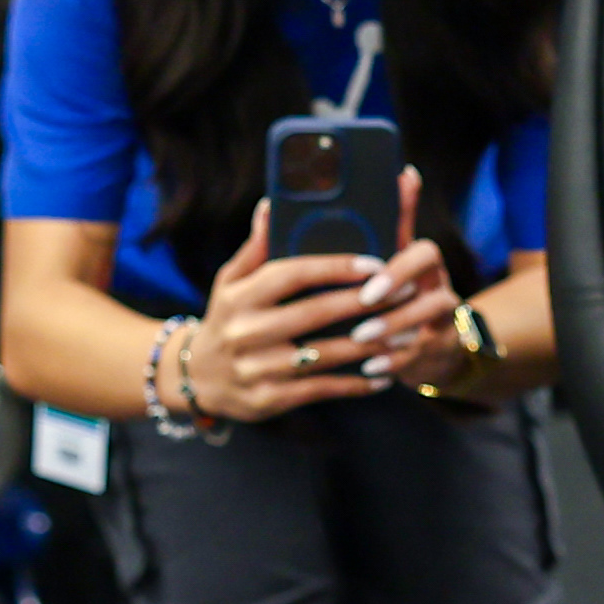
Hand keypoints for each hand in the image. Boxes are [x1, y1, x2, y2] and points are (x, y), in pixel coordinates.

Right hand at [174, 167, 451, 420]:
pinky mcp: (269, 399)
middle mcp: (245, 332)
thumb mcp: (230, 281)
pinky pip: (321, 390)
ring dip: (371, 346)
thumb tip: (271, 204)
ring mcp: (256, 368)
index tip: (376, 263)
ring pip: (324, 355)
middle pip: (314, 313)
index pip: (292, 275)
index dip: (335, 267)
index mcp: (240, 296)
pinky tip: (383, 376)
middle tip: (405, 292)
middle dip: (365, 303)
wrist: (197, 378)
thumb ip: (256, 247)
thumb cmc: (226, 318)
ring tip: (407, 335)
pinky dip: (355, 384)